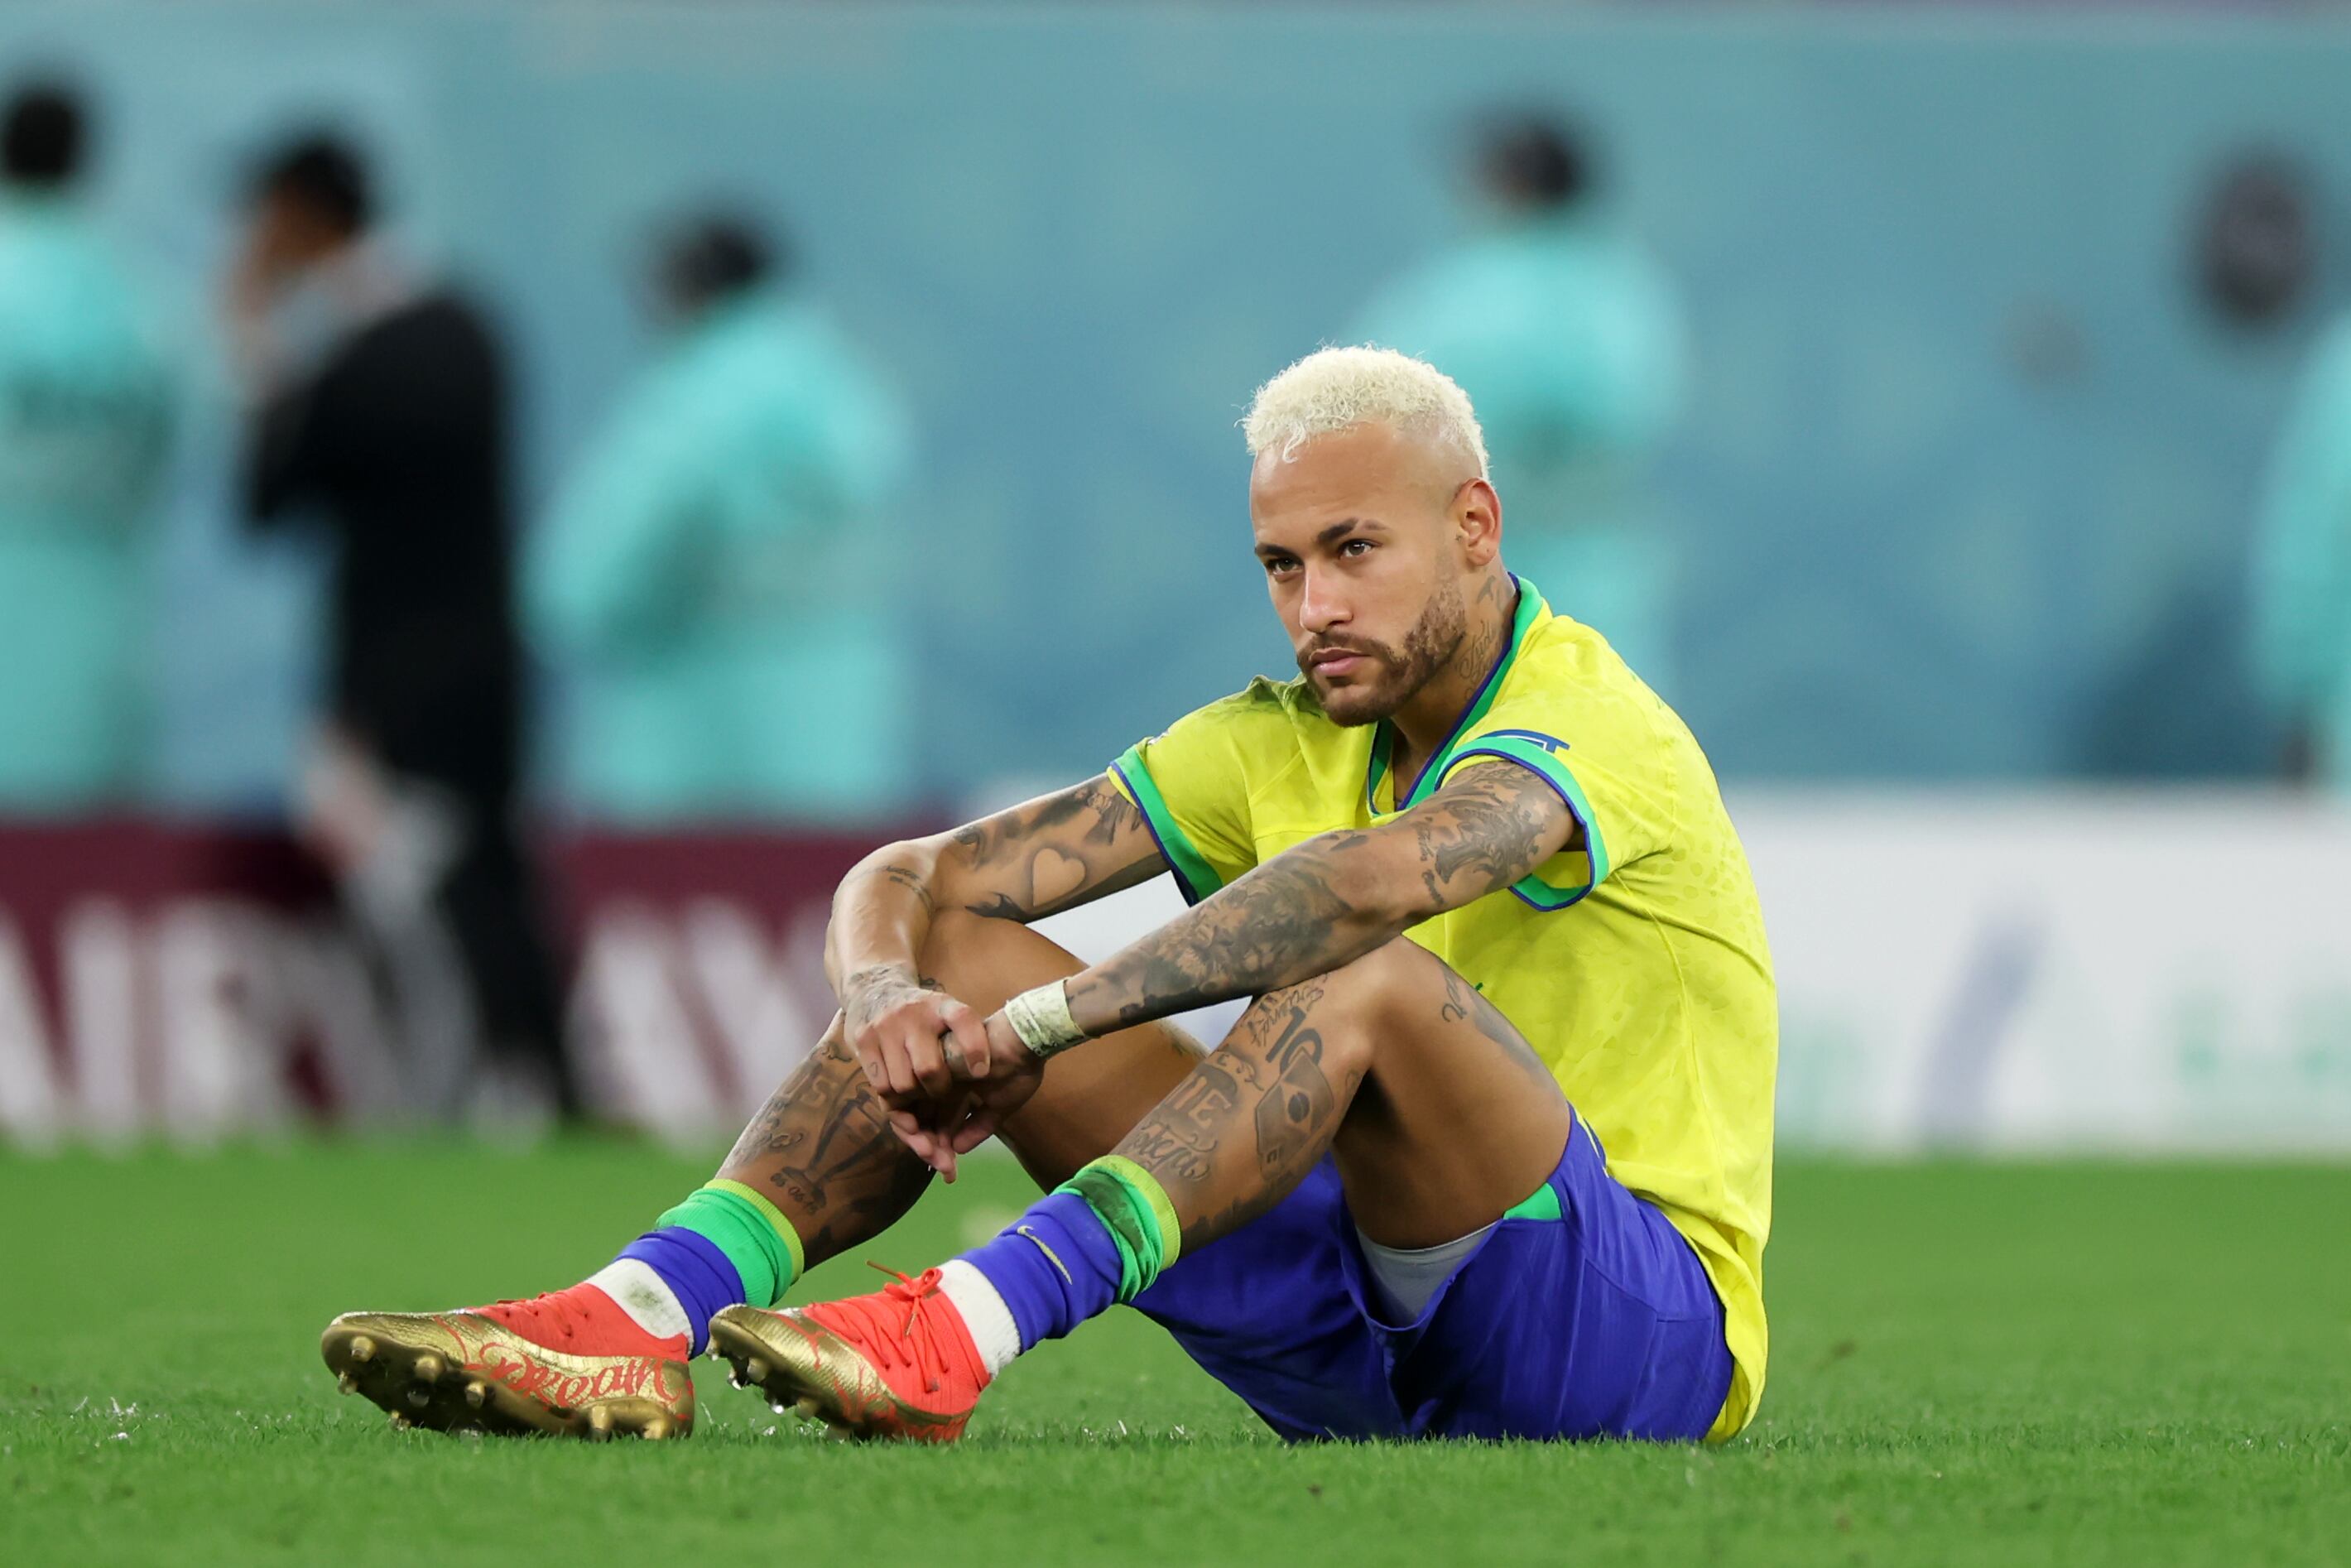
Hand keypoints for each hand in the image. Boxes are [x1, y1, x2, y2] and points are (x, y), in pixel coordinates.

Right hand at [840, 966, 990, 1106]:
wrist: (874, 989)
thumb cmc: (921, 1015)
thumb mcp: (944, 1013)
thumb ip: (961, 1039)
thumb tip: (981, 1077)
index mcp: (941, 1005)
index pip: (962, 1019)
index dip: (974, 1047)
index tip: (981, 1071)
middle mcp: (913, 1014)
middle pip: (928, 1069)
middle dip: (939, 1090)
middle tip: (942, 1092)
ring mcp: (885, 1026)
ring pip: (903, 1084)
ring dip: (914, 1097)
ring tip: (919, 1090)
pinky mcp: (863, 1040)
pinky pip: (880, 1086)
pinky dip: (893, 1097)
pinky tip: (898, 1089)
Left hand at [885, 1013, 1044, 1179]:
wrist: (1020, 1042)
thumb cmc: (1017, 1070)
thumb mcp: (1000, 1107)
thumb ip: (978, 1127)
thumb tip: (957, 1150)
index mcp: (954, 1093)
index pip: (938, 1127)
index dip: (940, 1152)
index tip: (949, 1172)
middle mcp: (938, 1087)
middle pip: (922, 1126)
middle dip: (930, 1152)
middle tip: (943, 1170)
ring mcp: (929, 1080)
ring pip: (911, 1119)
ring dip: (922, 1143)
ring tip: (937, 1160)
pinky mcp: (922, 1072)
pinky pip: (903, 1104)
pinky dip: (912, 1128)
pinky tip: (927, 1145)